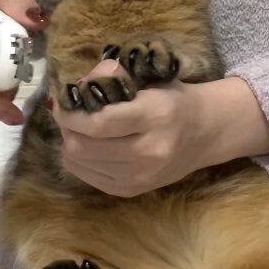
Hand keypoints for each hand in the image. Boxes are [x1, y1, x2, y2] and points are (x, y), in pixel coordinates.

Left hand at [53, 60, 268, 196]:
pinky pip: (87, 177)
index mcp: (154, 116)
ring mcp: (140, 177)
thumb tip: (76, 87)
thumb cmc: (173, 99)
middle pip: (83, 147)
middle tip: (70, 114)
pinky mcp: (131, 191)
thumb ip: (111, 76)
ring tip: (79, 128)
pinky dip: (79, 160)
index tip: (63, 102)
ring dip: (70, 143)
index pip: (98, 123)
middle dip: (67, 128)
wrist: (205, 133)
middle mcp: (149, 152)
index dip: (72, 114)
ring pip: (80, 163)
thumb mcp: (148, 79)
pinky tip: (89, 145)